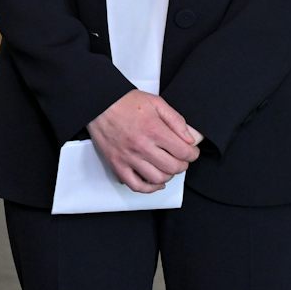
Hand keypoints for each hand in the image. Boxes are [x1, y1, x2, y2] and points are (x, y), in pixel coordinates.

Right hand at [86, 89, 202, 192]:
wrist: (98, 103)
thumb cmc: (124, 101)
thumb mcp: (156, 102)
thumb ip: (176, 120)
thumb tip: (191, 138)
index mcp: (153, 129)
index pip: (184, 152)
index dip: (192, 153)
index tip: (191, 151)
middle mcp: (141, 146)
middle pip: (173, 167)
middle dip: (182, 164)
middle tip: (180, 158)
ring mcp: (128, 157)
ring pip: (157, 178)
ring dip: (168, 175)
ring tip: (167, 167)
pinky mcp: (116, 164)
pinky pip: (136, 185)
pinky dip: (149, 188)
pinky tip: (154, 181)